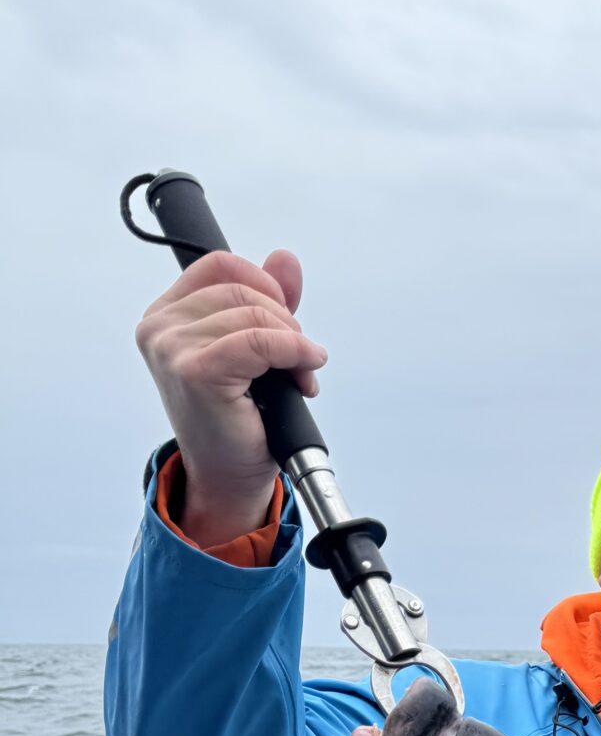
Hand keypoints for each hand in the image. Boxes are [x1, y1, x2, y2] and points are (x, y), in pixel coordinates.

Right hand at [135, 248, 326, 545]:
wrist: (231, 477)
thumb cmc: (241, 418)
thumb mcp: (255, 348)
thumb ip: (266, 302)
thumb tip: (285, 258)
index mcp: (166, 315)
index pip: (221, 266)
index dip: (265, 287)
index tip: (287, 324)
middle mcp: (159, 328)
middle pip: (241, 288)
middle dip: (286, 321)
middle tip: (301, 359)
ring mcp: (171, 349)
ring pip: (254, 314)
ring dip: (294, 343)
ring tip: (301, 376)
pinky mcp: (195, 371)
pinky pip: (260, 341)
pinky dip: (294, 352)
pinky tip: (306, 374)